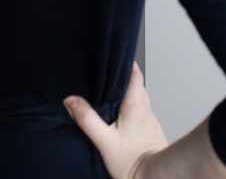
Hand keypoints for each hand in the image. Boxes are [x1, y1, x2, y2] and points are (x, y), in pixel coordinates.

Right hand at [65, 63, 168, 178]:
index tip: (116, 58)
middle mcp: (146, 109)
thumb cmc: (131, 160)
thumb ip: (87, 119)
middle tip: (107, 76)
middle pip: (137, 87)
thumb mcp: (104, 139)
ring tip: (109, 95)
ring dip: (127, 95)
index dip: (126, 65)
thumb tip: (71, 100)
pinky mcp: (151, 132)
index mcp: (136, 105)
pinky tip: (119, 117)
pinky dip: (130, 110)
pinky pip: (141, 114)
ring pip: (139, 100)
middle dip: (124, 80)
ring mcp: (150, 120)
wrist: (155, 176)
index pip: (135, 75)